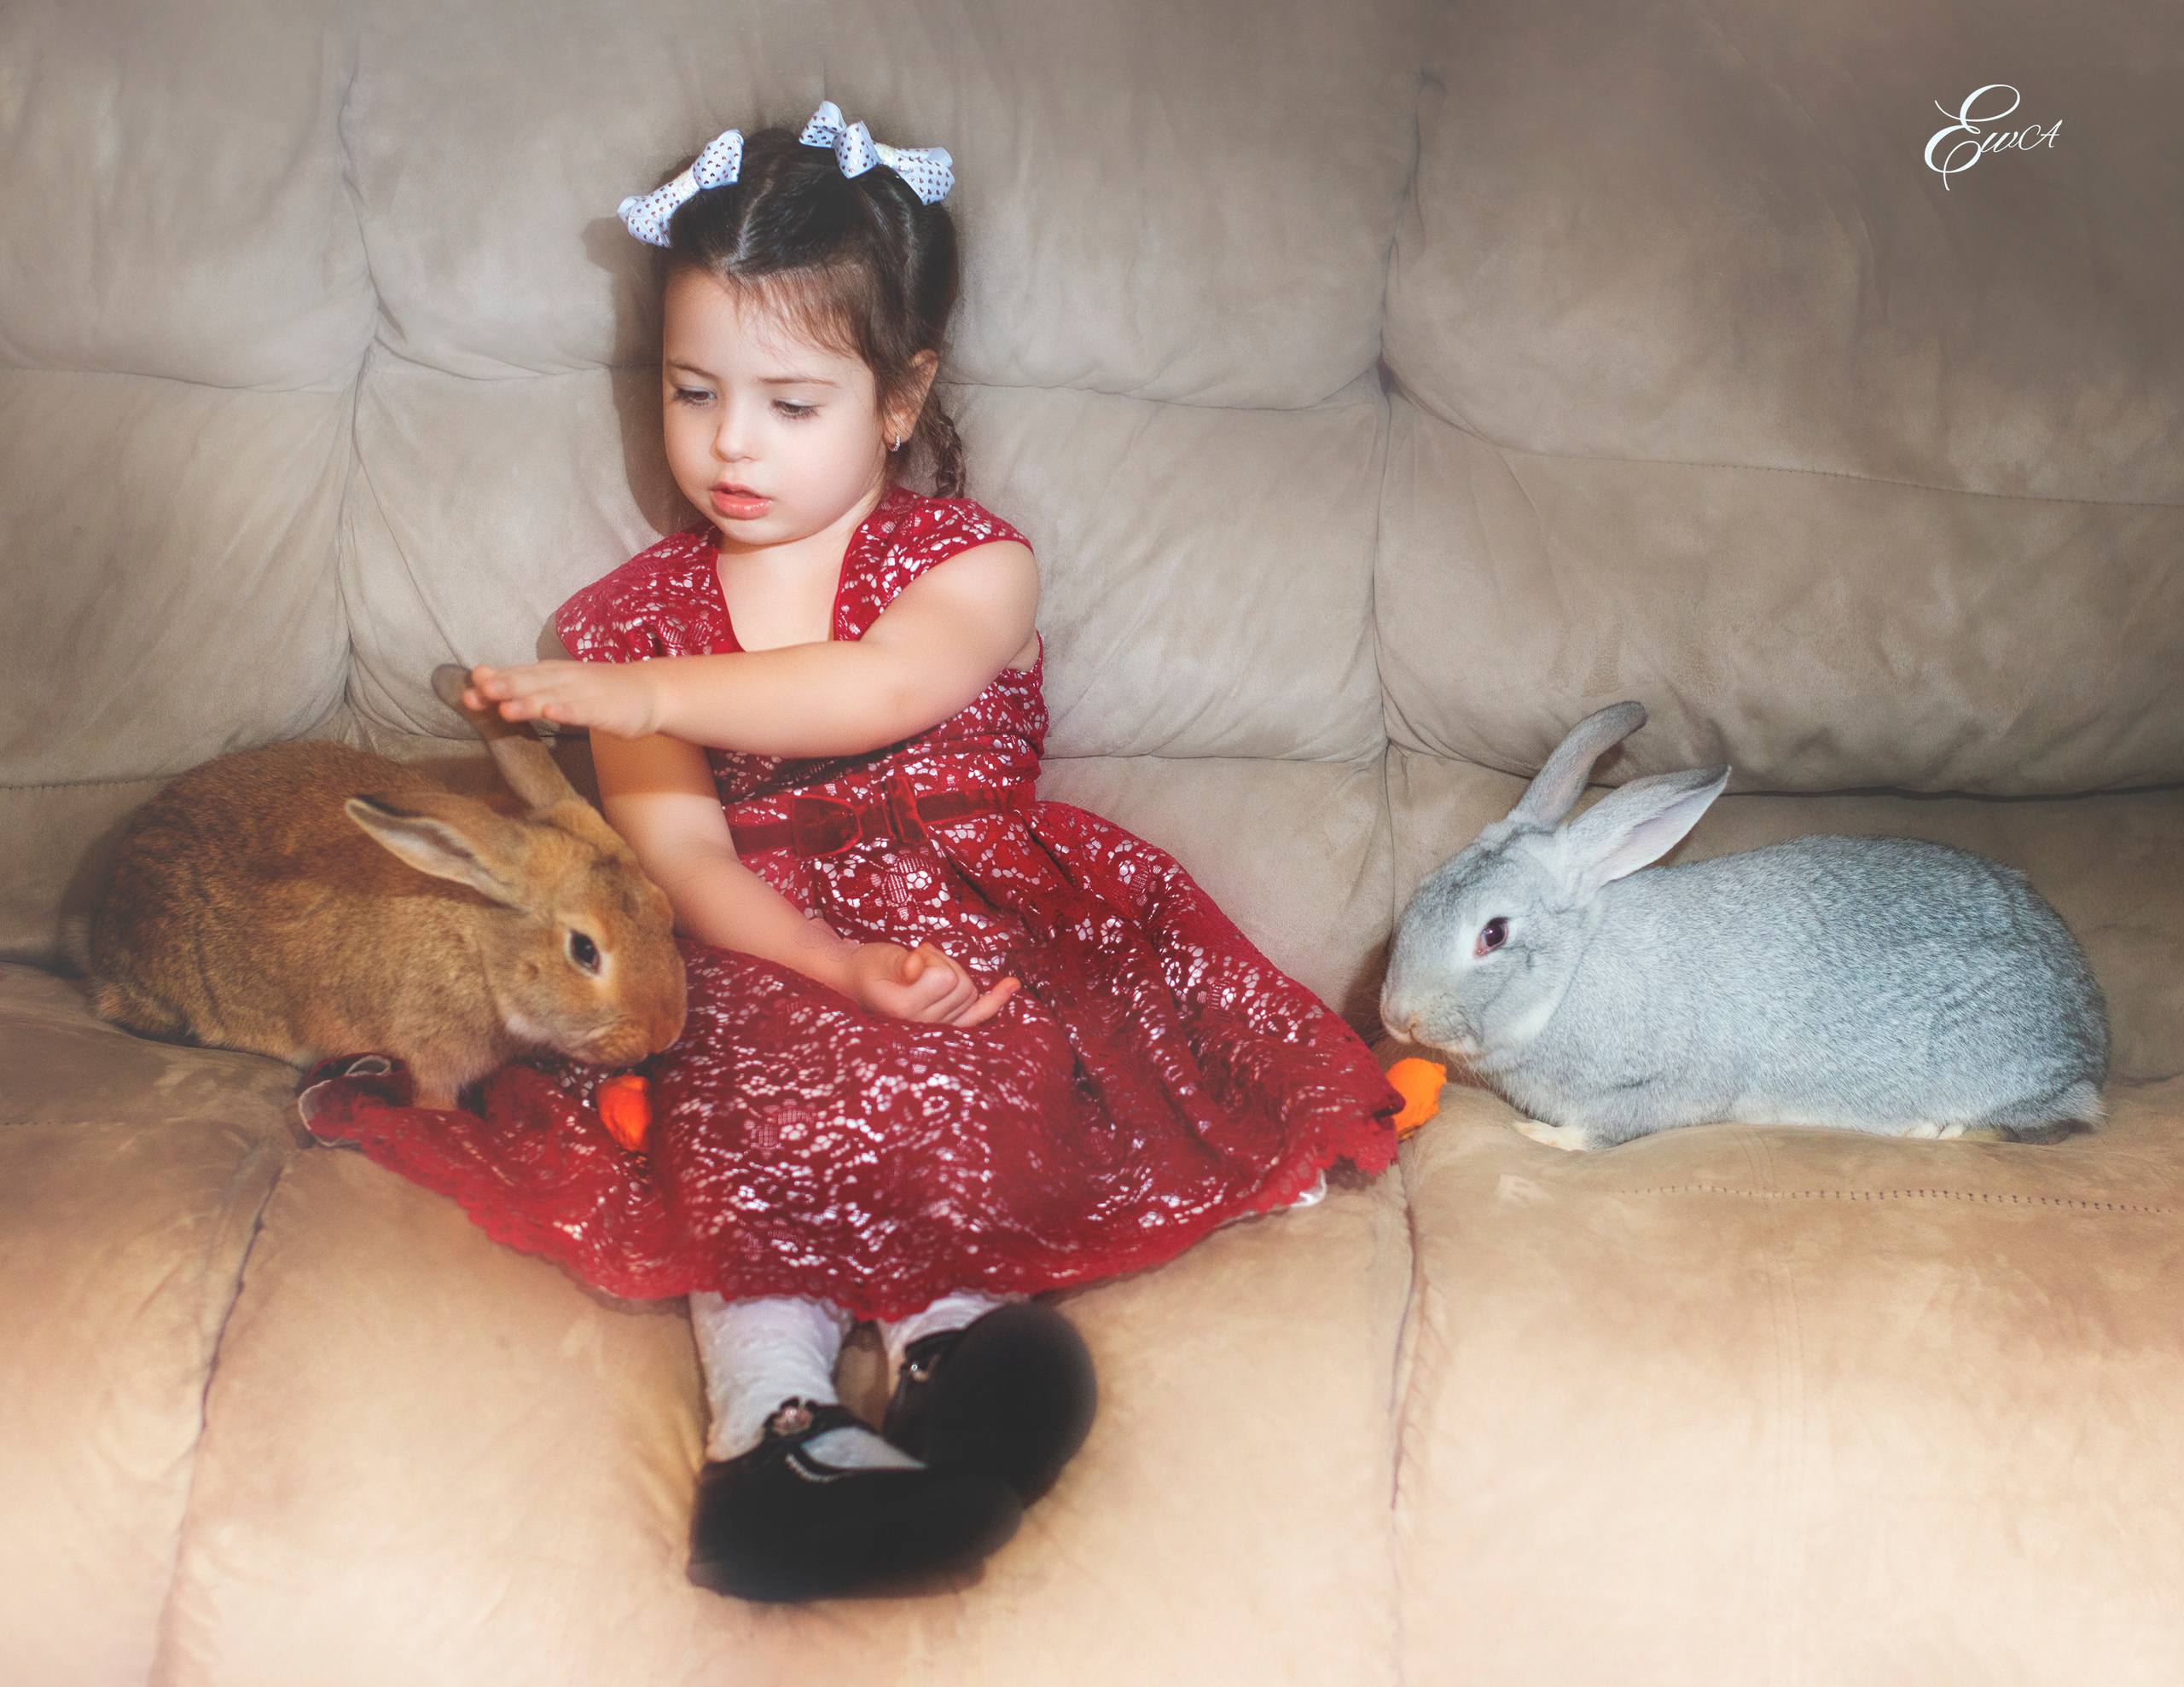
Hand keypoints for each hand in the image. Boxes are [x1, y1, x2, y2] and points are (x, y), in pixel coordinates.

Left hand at [466, 661, 662, 738]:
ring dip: (530, 702)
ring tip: (507, 709)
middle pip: (531, 683)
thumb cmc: (598, 691)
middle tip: (479, 693)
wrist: (650, 692)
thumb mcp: (555, 683)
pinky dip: (568, 711)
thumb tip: (480, 674)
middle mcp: (565, 678)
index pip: (518, 676)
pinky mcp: (606, 709)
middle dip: (505, 687)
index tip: (468, 693)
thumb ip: (521, 681)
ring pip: (553, 697)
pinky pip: (584, 710)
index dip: (494, 684)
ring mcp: (586, 693)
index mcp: (551, 673)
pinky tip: (553, 714)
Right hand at [843, 941, 1018, 1027]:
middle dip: (943, 964)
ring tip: (922, 971)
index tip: (910, 959)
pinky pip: (979, 1015)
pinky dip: (997, 1000)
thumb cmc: (868, 966)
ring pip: (971, 993)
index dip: (930, 959)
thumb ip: (902, 963)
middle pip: (963, 985)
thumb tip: (918, 968)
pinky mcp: (947, 1025)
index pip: (945, 978)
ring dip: (952, 973)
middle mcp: (920, 1027)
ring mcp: (936, 1030)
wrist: (856, 981)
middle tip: (915, 963)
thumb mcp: (882, 958)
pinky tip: (1012, 984)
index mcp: (903, 1012)